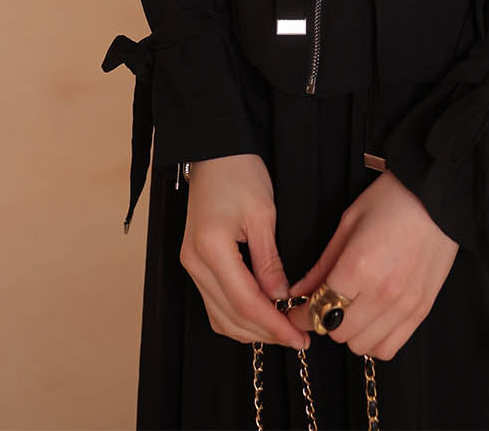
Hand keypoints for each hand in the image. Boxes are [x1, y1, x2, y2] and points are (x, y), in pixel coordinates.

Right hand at [179, 153, 309, 349]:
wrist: (214, 150)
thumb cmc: (240, 172)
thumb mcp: (262, 213)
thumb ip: (269, 260)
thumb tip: (280, 298)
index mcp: (211, 247)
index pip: (245, 302)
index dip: (273, 325)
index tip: (298, 336)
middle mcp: (194, 261)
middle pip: (230, 316)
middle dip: (265, 333)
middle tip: (296, 338)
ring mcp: (190, 263)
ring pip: (219, 315)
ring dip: (250, 328)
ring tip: (281, 329)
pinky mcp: (193, 261)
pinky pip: (213, 302)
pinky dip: (236, 315)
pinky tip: (260, 314)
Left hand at [287, 170, 458, 360]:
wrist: (437, 195)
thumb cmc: (392, 199)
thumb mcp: (349, 223)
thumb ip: (322, 264)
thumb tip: (299, 291)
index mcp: (357, 267)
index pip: (318, 310)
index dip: (301, 315)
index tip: (297, 311)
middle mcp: (381, 293)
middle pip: (338, 333)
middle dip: (324, 320)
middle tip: (324, 303)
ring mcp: (404, 306)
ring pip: (362, 346)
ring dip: (350, 333)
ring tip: (349, 310)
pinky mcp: (421, 310)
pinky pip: (390, 347)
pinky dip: (374, 340)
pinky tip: (371, 320)